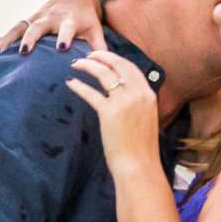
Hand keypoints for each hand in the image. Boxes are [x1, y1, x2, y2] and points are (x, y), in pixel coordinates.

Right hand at [0, 0, 106, 54]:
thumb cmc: (87, 20)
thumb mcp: (96, 30)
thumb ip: (100, 47)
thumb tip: (108, 67)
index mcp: (70, 20)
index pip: (67, 28)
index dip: (64, 36)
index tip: (61, 48)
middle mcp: (51, 17)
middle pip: (38, 26)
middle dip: (31, 38)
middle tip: (24, 51)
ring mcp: (37, 18)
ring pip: (20, 27)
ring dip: (7, 40)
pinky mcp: (28, 20)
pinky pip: (12, 30)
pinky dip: (1, 40)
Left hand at [63, 50, 159, 167]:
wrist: (139, 165)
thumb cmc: (141, 148)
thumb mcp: (146, 119)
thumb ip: (138, 104)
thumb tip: (125, 96)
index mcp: (149, 94)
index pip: (131, 68)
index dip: (116, 59)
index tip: (104, 57)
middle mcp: (138, 94)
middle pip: (118, 64)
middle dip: (101, 56)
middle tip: (88, 55)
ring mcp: (124, 102)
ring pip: (103, 73)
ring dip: (88, 65)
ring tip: (77, 64)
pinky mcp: (109, 113)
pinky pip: (91, 93)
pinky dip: (79, 85)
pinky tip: (71, 83)